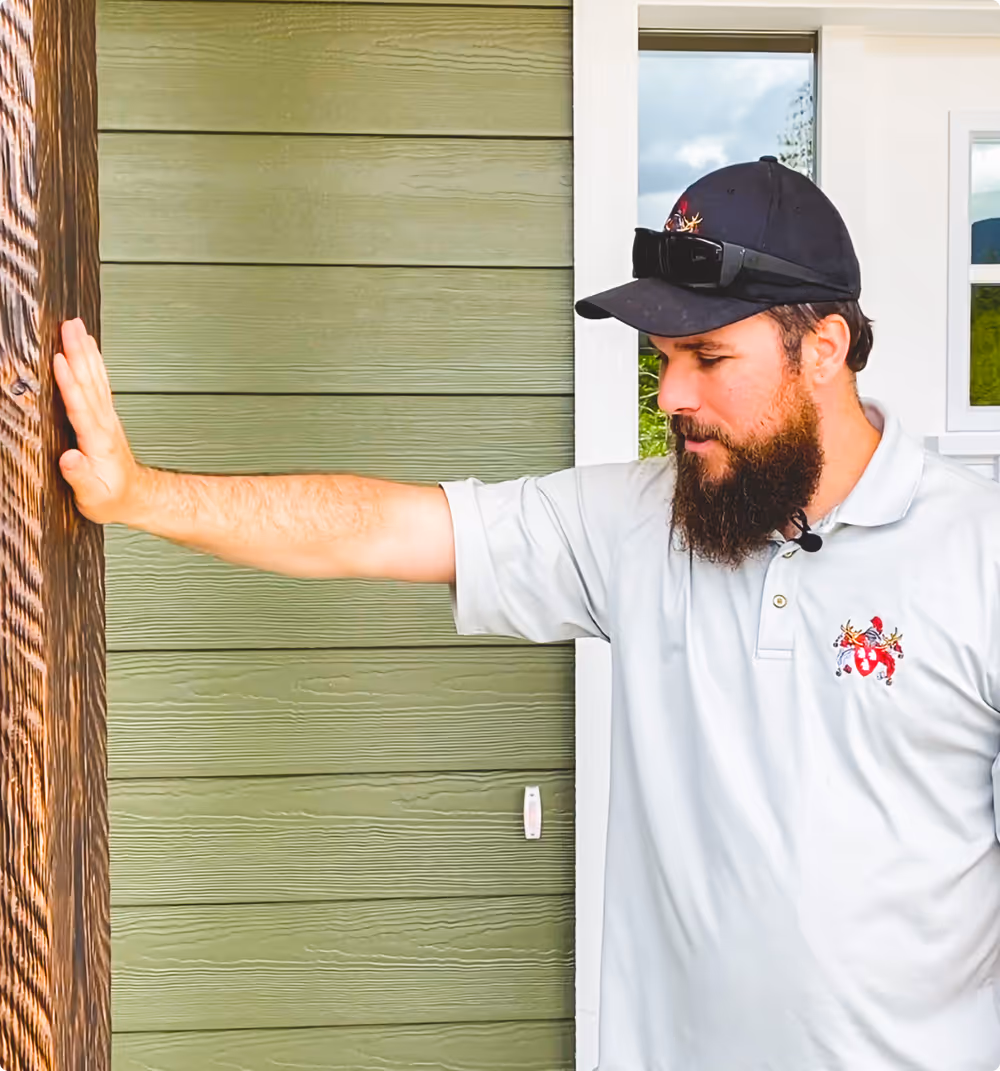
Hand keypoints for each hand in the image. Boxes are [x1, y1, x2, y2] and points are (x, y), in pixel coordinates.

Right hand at [53, 318, 142, 524]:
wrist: (134, 498)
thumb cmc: (111, 498)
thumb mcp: (92, 496)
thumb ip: (80, 477)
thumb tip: (69, 459)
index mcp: (97, 441)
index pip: (80, 405)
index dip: (69, 382)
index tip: (59, 359)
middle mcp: (103, 424)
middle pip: (89, 382)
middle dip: (78, 352)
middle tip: (70, 325)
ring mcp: (106, 418)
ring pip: (95, 378)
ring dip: (85, 351)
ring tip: (77, 327)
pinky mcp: (105, 417)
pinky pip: (98, 384)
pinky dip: (93, 364)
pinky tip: (88, 349)